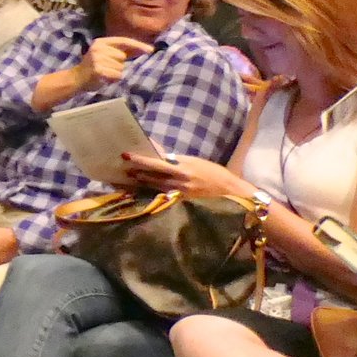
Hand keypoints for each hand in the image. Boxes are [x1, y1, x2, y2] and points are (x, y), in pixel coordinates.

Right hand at [76, 35, 154, 89]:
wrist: (77, 79)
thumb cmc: (95, 66)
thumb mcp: (106, 54)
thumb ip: (123, 51)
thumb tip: (145, 49)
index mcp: (101, 42)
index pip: (123, 41)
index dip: (138, 45)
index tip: (150, 50)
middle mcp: (99, 48)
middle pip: (122, 56)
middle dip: (119, 63)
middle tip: (107, 67)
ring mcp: (98, 59)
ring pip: (120, 67)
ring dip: (116, 72)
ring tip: (105, 73)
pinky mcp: (99, 70)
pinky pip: (117, 75)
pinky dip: (114, 79)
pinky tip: (104, 78)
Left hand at [122, 151, 254, 200]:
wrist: (232, 192)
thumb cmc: (215, 175)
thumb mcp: (197, 163)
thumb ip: (179, 162)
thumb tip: (162, 158)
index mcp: (184, 165)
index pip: (158, 160)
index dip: (142, 158)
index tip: (128, 155)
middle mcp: (181, 177)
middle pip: (153, 173)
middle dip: (138, 170)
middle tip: (124, 167)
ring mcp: (181, 191)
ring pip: (156, 185)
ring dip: (142, 181)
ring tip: (130, 177)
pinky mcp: (183, 201)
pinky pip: (165, 195)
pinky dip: (154, 192)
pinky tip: (145, 191)